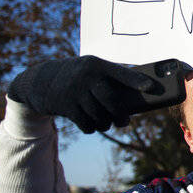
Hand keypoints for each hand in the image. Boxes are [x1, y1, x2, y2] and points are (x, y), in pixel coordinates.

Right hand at [8, 56, 158, 133]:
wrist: (40, 81)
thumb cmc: (77, 76)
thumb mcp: (90, 69)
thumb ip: (109, 79)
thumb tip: (135, 100)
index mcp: (97, 65)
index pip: (121, 73)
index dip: (137, 81)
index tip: (152, 87)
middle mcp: (86, 76)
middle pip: (111, 100)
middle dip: (121, 114)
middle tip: (124, 121)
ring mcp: (74, 91)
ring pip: (99, 114)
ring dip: (106, 123)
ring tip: (107, 123)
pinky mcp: (65, 106)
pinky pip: (86, 123)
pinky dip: (92, 127)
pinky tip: (92, 124)